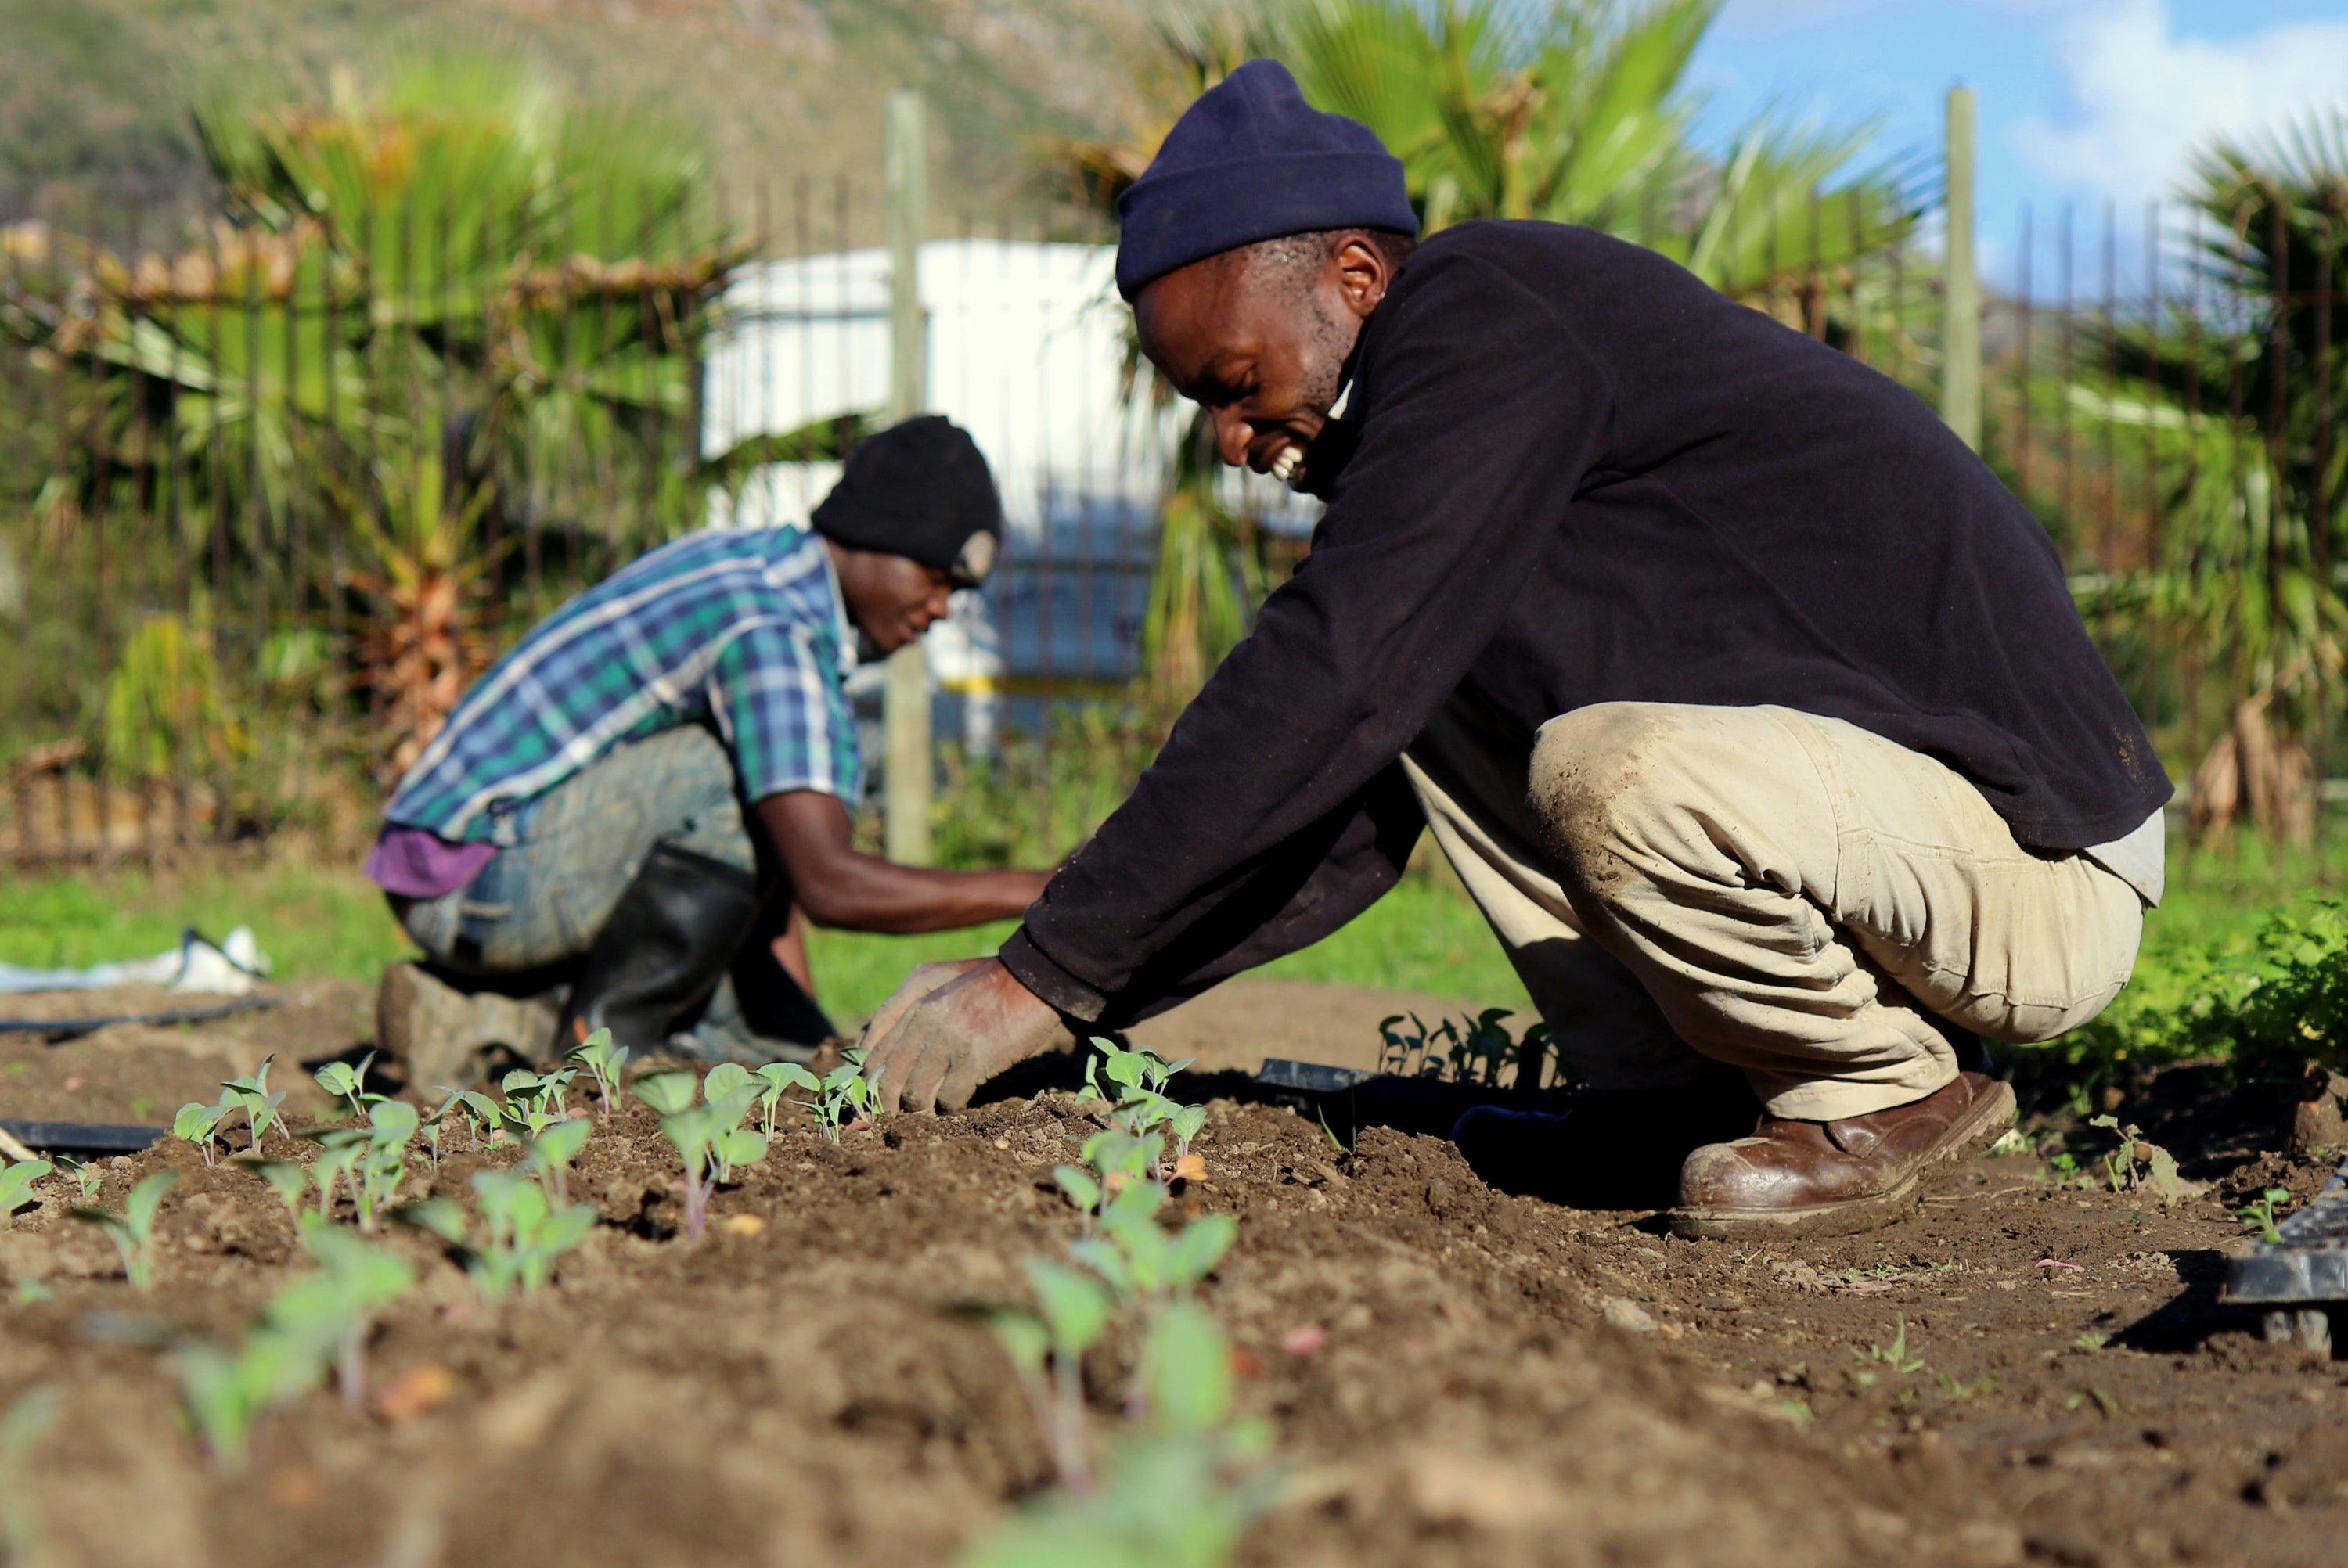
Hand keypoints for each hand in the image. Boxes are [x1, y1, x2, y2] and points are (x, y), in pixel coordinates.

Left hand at [859, 958, 1070, 1112]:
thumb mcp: (941, 979)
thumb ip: (908, 1003)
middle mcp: (925, 1019)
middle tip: (895, 1115)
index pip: (873, 1048)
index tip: (868, 1096)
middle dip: (888, 1103)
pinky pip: (948, 1098)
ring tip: (929, 1110)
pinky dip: (948, 1107)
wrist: (1036, 979)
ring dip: (919, 1108)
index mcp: (915, 1000)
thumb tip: (874, 1039)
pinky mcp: (975, 1059)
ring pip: (914, 1093)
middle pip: (888, 1077)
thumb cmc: (990, 983)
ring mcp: (949, 1040)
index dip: (865, 1078)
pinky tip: (956, 1103)